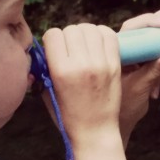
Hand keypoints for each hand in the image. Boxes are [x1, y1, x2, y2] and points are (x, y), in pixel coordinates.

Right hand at [40, 23, 121, 143]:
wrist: (95, 131)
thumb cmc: (68, 115)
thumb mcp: (48, 93)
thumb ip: (44, 69)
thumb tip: (44, 48)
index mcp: (61, 71)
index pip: (53, 35)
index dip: (51, 40)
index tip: (55, 50)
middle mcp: (82, 65)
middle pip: (72, 29)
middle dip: (68, 36)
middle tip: (71, 49)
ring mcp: (101, 64)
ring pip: (90, 28)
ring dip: (85, 33)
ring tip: (85, 46)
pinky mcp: (115, 65)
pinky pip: (109, 35)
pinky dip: (102, 35)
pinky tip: (98, 45)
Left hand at [118, 4, 159, 138]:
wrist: (115, 122)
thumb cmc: (119, 106)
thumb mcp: (140, 87)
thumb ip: (155, 72)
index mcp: (117, 51)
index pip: (133, 27)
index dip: (150, 21)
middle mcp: (125, 50)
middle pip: (144, 27)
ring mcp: (134, 57)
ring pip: (152, 42)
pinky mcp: (141, 64)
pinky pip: (155, 56)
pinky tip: (156, 90)